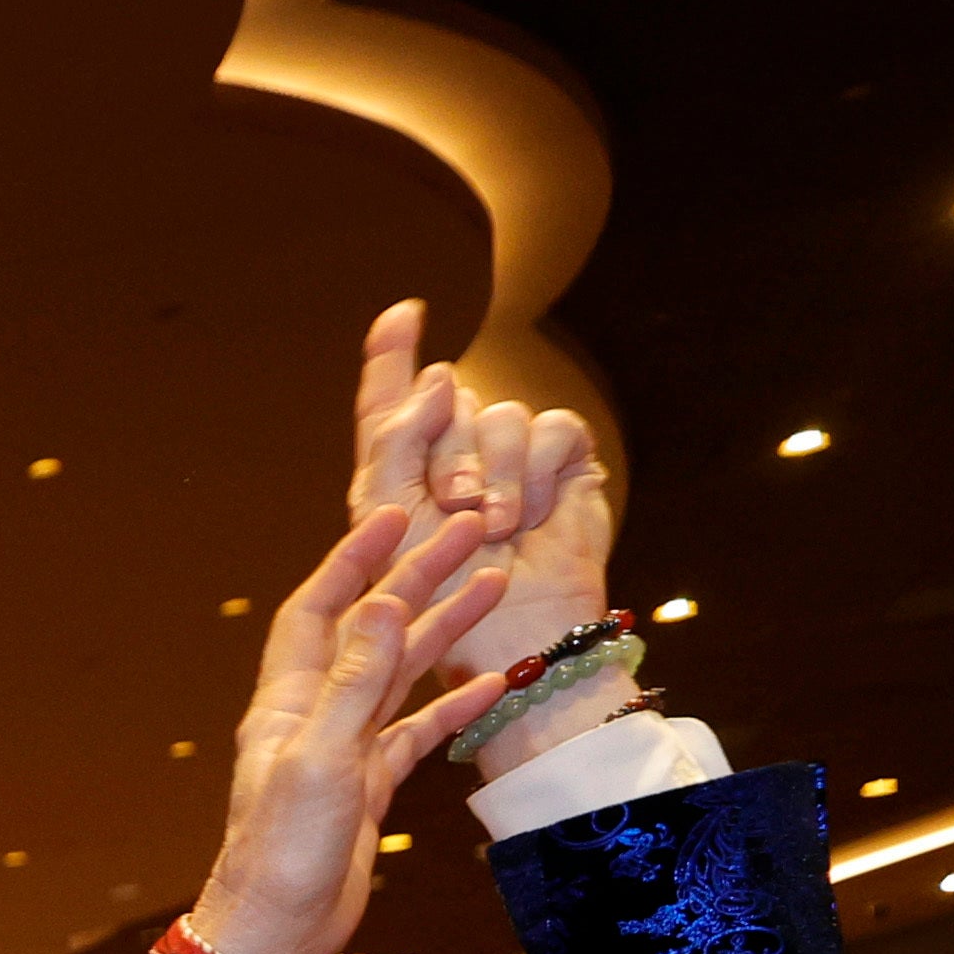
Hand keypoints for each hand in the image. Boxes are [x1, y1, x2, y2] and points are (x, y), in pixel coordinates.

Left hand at [190, 508, 512, 953]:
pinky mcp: (368, 786)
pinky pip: (417, 731)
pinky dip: (453, 703)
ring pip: (401, 673)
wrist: (276, 931)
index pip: (319, 607)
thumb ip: (354, 684)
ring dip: (444, 628)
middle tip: (471, 532)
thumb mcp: (321, 760)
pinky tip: (494, 681)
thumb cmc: (282, 852)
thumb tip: (384, 606)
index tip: (395, 514)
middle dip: (417, 577)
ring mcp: (343, 749)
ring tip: (494, 583)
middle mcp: (313, 715)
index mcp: (288, 700)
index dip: (354, 558)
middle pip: (372, 628)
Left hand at [343, 302, 612, 690]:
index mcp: (398, 477)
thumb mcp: (390, 520)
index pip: (391, 403)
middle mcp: (453, 460)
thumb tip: (439, 375)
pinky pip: (553, 428)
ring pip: (500, 412)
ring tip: (497, 526)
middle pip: (447, 398)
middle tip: (456, 506)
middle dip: (448, 451)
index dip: (393, 355)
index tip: (404, 311)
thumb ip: (397, 440)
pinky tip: (534, 517)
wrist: (508, 641)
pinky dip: (539, 473)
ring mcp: (511, 462)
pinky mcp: (563, 468)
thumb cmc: (437, 598)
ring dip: (496, 471)